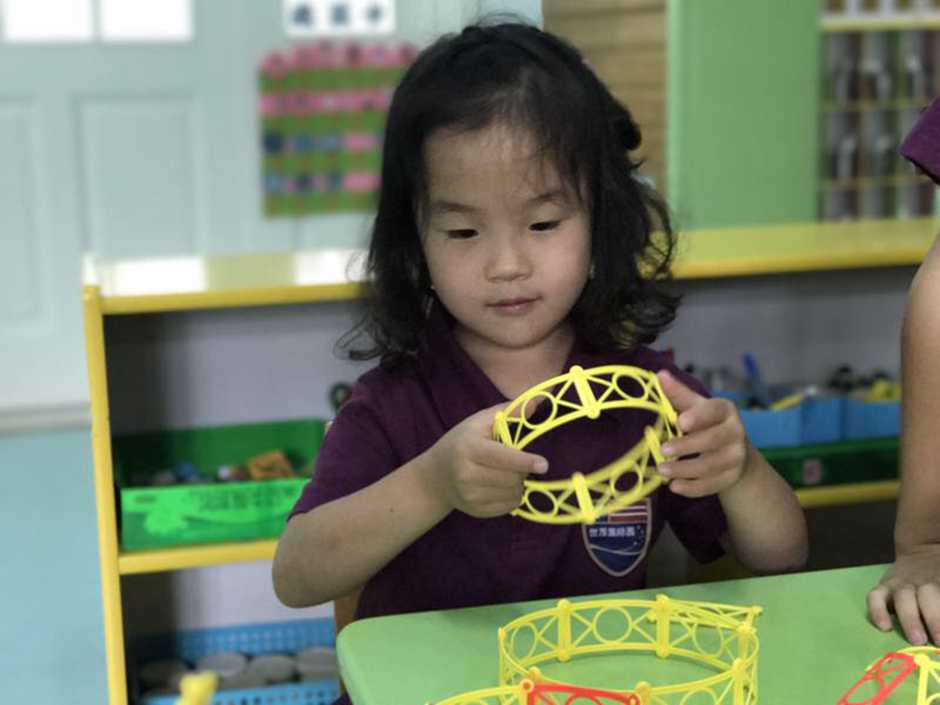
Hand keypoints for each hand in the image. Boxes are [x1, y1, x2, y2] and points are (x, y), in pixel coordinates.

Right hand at [424, 404, 547, 517]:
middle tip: (519, 463)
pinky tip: (503, 486)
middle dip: (523, 471)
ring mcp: (471, 495)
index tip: (543, 464)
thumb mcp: (479, 422)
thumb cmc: (462, 442)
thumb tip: (537, 402)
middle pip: (512, 478)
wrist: (436, 475)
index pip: (502, 457)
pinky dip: (513, 497)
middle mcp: (467, 474)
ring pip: (513, 494)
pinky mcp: (477, 511)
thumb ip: (509, 411)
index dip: (524, 461)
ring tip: (509, 473)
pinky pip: (509, 507)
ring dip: (520, 484)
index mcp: (469, 448)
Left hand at [655, 370, 749, 497]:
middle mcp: (736, 432)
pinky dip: (692, 488)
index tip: (680, 422)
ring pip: (711, 466)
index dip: (698, 417)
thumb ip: (677, 393)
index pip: (713, 412)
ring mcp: (736, 457)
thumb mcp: (694, 406)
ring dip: (684, 470)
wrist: (733, 449)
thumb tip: (659, 375)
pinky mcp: (732, 477)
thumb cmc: (707, 422)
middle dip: (687, 446)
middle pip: (713, 441)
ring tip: (661, 470)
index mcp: (725, 410)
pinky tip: (674, 486)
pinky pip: (712, 485)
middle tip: (663, 450)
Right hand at [868, 546, 939, 644]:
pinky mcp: (883, 587)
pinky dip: (877, 611)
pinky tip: (884, 627)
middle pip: (928, 596)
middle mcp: (924, 582)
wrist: (923, 553)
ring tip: (916, 640)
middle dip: (934, 619)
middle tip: (939, 641)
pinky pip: (876, 596)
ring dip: (910, 619)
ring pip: (903, 597)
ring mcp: (901, 584)